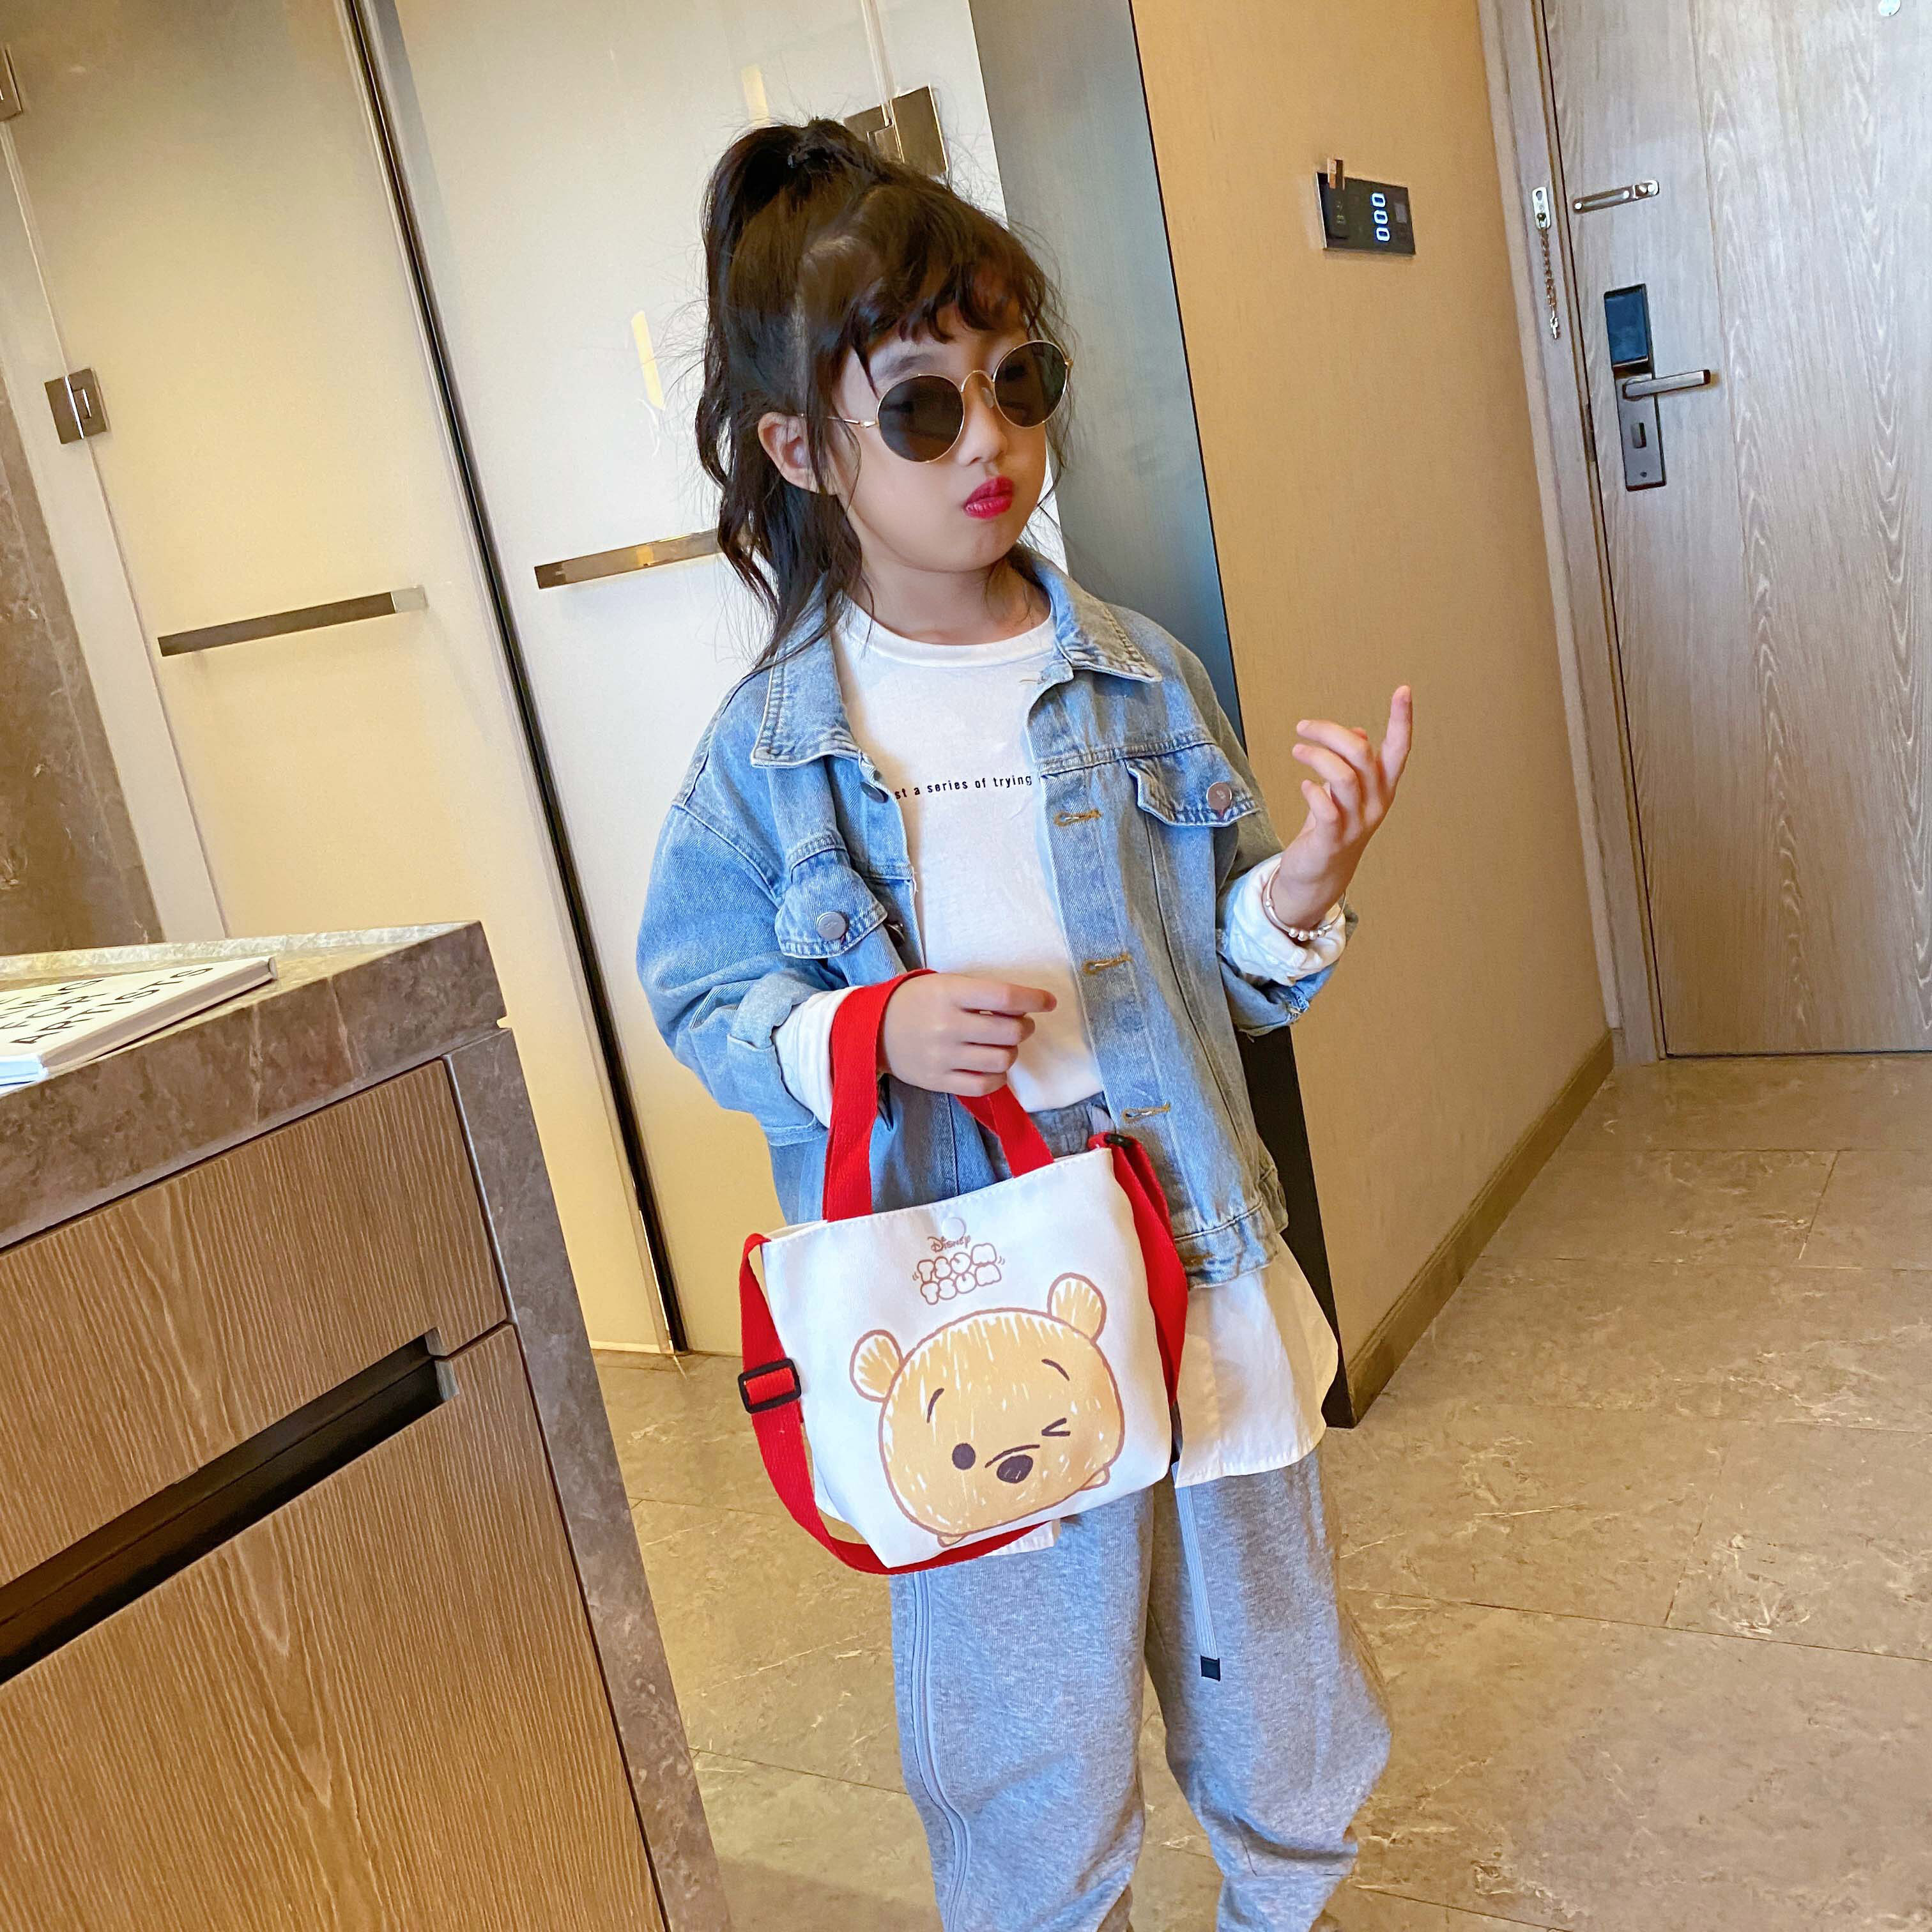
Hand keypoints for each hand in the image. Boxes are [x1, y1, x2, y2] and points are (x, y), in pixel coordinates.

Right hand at [880, 974, 1055, 1095]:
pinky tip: (993, 1067)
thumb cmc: (917, 1002)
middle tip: (1020, 1024)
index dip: (1034, 999)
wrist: (873, 1029)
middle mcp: (947, 1025)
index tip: (1048, 1001)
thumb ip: (981, 994)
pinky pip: (984, 1086)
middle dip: (1025, 1027)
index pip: (1005, 997)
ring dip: (1011, 1052)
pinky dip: (998, 1077)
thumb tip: (1024, 1009)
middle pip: (1010, 1031)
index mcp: (949, 993)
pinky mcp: (938, 1081)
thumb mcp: (945, 984)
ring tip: (1002, 1045)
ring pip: (1002, 1060)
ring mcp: (942, 1056)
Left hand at [1269, 685, 1413, 929]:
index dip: (1402, 720)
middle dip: (1331, 733)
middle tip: (1305, 727)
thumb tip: (1359, 732)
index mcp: (1382, 789)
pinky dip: (1312, 790)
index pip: (1399, 749)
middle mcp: (1375, 804)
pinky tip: (1304, 785)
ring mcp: (1355, 823)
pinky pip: (1326, 807)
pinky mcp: (1331, 839)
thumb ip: (1355, 765)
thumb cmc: (1330, 831)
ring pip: (1343, 776)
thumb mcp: (1346, 793)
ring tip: (1298, 750)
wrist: (1317, 878)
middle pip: (1362, 754)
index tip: (1403, 690)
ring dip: (1316, 756)